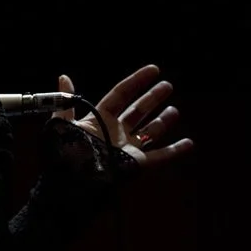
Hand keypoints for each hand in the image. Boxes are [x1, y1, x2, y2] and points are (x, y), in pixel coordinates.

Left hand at [56, 64, 192, 166]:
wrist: (72, 180)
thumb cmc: (67, 152)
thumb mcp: (62, 123)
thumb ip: (65, 101)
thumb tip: (64, 76)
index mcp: (99, 119)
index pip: (121, 94)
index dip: (136, 81)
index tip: (153, 70)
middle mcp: (116, 132)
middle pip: (138, 111)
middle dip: (152, 98)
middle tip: (167, 86)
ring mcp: (128, 148)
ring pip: (150, 131)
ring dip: (163, 121)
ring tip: (174, 111)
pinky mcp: (137, 164)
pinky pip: (161, 157)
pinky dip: (176, 150)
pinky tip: (189, 143)